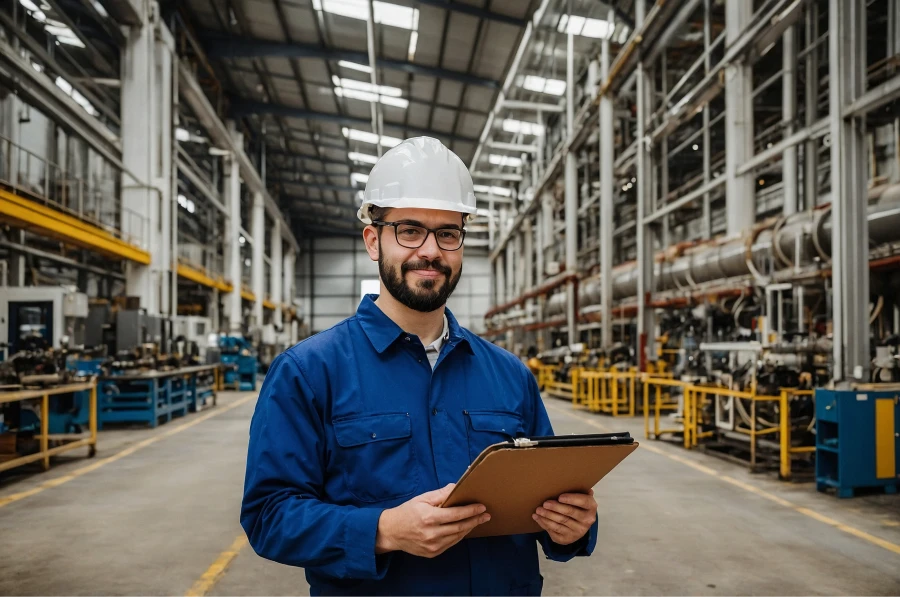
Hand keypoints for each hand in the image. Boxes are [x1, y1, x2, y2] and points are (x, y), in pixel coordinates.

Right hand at [375, 484, 490, 557]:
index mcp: (429, 518)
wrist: (391, 532)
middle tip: (486, 515)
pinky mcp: (433, 553)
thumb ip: (440, 494)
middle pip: (460, 527)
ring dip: (469, 528)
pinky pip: (451, 544)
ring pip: (457, 537)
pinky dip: (459, 535)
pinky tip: (464, 529)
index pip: (456, 514)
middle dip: (475, 520)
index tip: (481, 507)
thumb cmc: (407, 512)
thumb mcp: (421, 499)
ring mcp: (433, 546)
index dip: (471, 511)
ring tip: (478, 521)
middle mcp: (432, 534)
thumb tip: (456, 488)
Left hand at [532, 489, 596, 545]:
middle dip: (556, 508)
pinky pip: (554, 530)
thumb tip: (585, 488)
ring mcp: (577, 532)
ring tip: (538, 510)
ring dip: (547, 516)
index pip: (583, 502)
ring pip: (560, 523)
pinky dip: (544, 523)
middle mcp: (586, 521)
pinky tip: (537, 517)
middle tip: (545, 503)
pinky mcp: (567, 539)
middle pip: (570, 513)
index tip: (560, 497)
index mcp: (591, 508)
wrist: (576, 526)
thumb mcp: (581, 498)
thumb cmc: (577, 506)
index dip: (572, 499)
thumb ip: (581, 491)